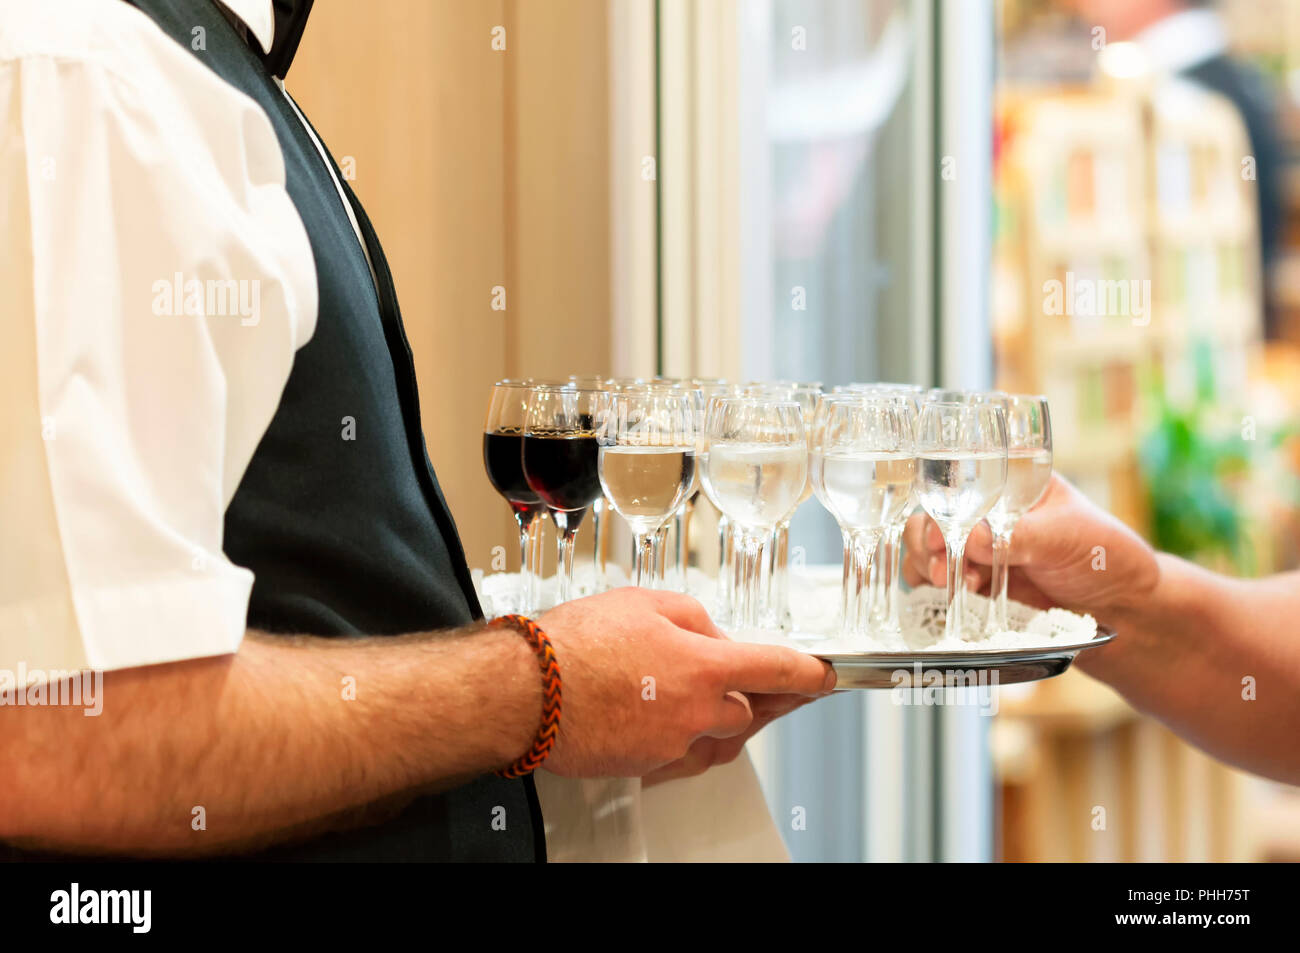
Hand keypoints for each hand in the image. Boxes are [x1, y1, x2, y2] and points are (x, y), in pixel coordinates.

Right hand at [537, 587, 834, 777]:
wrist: (526, 692)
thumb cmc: (575, 643)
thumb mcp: (645, 602)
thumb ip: (693, 618)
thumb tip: (712, 637)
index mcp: (704, 666)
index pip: (775, 670)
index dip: (807, 674)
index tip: (824, 678)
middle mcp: (695, 712)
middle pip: (747, 712)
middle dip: (756, 699)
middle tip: (764, 690)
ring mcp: (670, 745)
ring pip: (715, 740)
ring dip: (721, 723)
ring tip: (713, 706)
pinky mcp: (644, 767)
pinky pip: (681, 758)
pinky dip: (687, 743)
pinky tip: (675, 727)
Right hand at [902, 473, 1160, 620]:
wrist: (1123, 611)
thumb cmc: (1105, 557)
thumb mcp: (1066, 537)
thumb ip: (1019, 537)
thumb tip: (970, 539)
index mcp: (1011, 484)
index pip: (959, 479)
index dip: (940, 500)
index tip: (942, 531)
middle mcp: (987, 515)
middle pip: (933, 516)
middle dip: (928, 540)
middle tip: (940, 567)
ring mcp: (979, 551)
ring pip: (928, 550)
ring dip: (927, 565)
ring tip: (945, 584)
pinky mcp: (978, 586)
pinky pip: (939, 584)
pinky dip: (932, 591)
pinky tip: (947, 598)